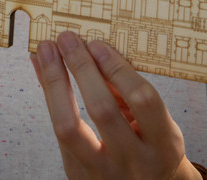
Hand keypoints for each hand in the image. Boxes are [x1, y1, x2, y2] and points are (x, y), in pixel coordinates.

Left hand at [31, 31, 197, 179]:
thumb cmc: (151, 148)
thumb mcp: (154, 124)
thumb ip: (127, 93)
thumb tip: (94, 50)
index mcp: (163, 145)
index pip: (142, 100)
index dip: (117, 69)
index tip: (98, 44)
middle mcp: (134, 163)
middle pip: (102, 110)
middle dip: (81, 68)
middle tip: (67, 39)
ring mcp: (104, 174)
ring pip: (69, 128)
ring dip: (54, 82)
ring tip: (45, 52)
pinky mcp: (79, 177)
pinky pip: (57, 134)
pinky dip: (49, 98)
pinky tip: (43, 73)